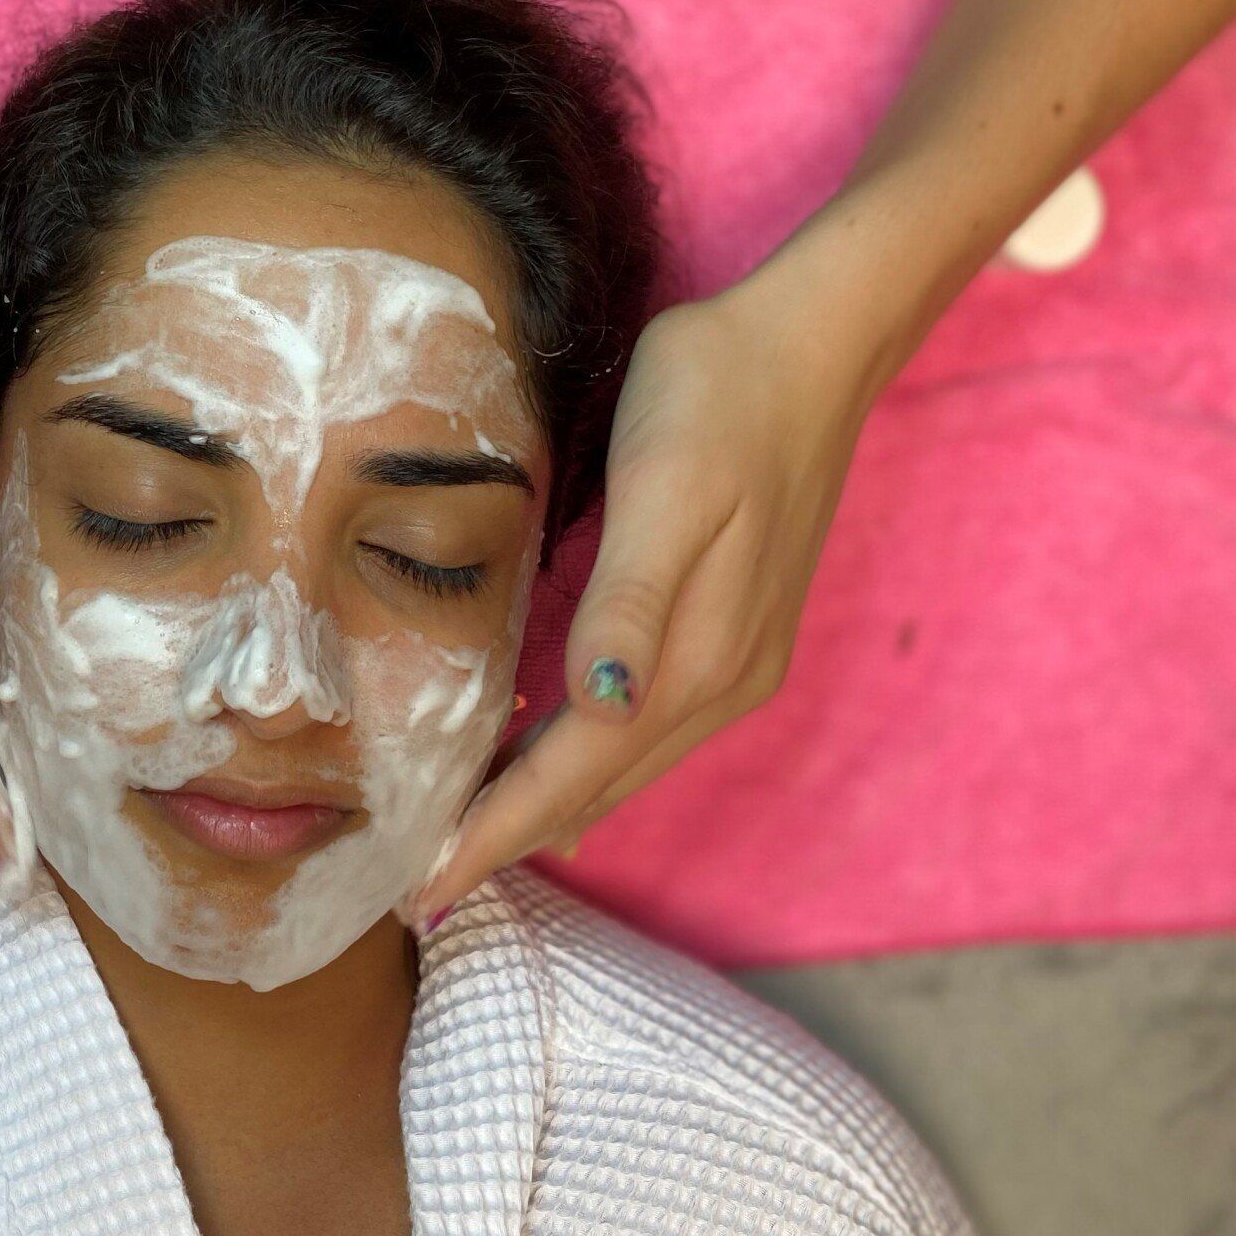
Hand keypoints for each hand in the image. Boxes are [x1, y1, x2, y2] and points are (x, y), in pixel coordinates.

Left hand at [405, 267, 885, 917]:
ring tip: (467, 846)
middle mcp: (721, 678)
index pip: (574, 771)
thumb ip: (630, 602)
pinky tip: (554, 777)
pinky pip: (646, 729)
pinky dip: (588, 765)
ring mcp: (738, 662)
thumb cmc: (717, 393)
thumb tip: (601, 707)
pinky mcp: (739, 634)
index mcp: (694, 652)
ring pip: (623, 765)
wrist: (815, 343)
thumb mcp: (666, 485)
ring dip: (548, 810)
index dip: (497, 830)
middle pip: (597, 787)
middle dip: (510, 840)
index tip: (425, 887)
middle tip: (421, 892)